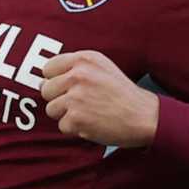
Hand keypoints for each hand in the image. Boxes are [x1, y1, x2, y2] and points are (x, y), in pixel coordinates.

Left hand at [39, 51, 158, 147]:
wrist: (143, 116)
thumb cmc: (123, 94)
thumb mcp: (102, 67)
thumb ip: (76, 67)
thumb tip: (45, 77)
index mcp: (84, 59)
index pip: (48, 68)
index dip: (55, 80)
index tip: (66, 88)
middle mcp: (78, 75)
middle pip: (46, 90)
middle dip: (59, 99)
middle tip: (80, 103)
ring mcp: (76, 97)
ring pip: (51, 109)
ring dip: (66, 115)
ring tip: (87, 113)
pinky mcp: (76, 118)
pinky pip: (62, 126)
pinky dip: (75, 129)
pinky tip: (92, 123)